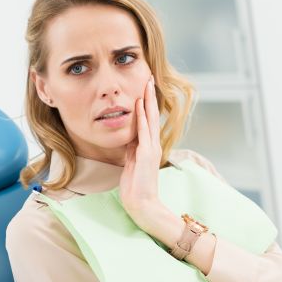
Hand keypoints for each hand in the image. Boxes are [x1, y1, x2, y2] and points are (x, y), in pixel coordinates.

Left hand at [119, 75, 164, 234]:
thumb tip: (129, 136)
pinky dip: (142, 119)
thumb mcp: (131, 162)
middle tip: (148, 77)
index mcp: (148, 146)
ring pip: (149, 120)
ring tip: (147, 85)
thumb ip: (132, 148)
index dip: (145, 103)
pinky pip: (143, 134)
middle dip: (149, 96)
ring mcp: (150, 149)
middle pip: (151, 115)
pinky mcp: (146, 156)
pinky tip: (139, 106)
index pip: (148, 120)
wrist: (142, 204)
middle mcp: (152, 145)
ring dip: (147, 102)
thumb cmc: (136, 186)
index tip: (144, 87)